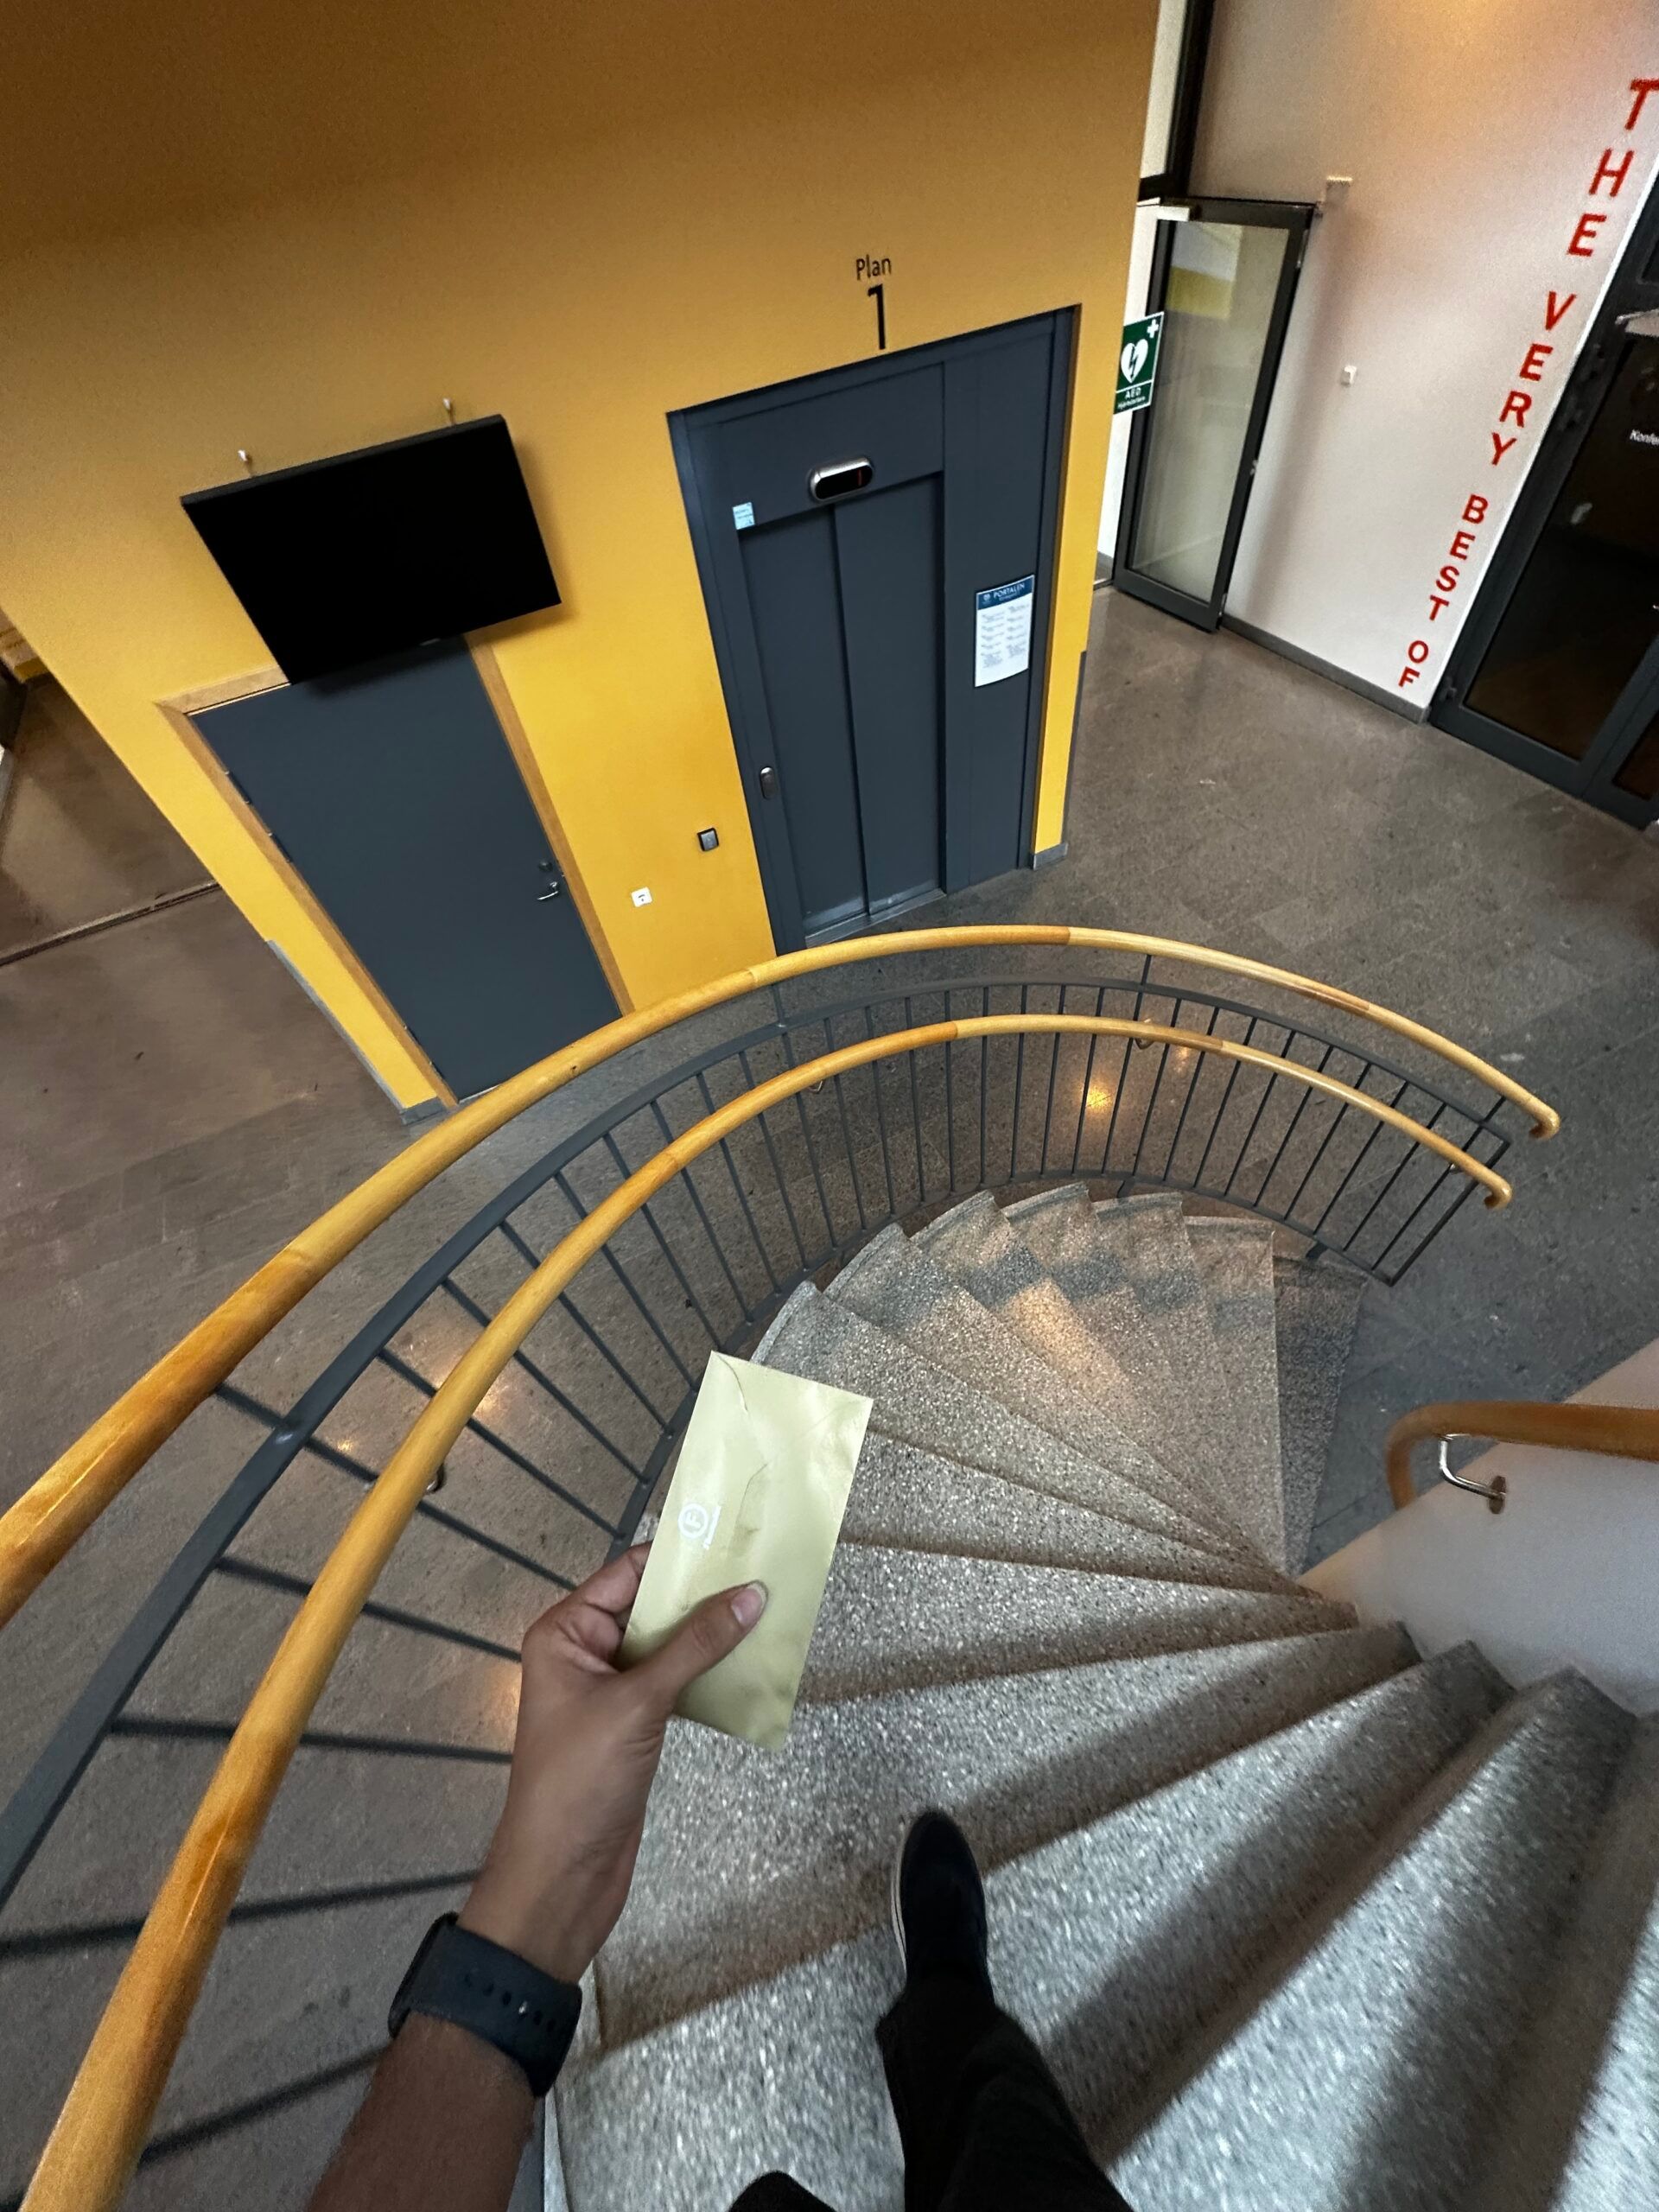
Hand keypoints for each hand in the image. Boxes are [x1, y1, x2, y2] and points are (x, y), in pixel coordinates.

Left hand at [458, 1545, 765, 1983]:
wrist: (563, 1874)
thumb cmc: (582, 1779)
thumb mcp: (639, 1703)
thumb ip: (696, 1646)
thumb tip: (750, 1593)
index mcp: (566, 1633)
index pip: (627, 1574)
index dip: (679, 1557)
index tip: (734, 1539)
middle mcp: (585, 1653)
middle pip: (651, 1608)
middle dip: (704, 1596)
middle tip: (764, 1572)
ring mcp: (610, 1691)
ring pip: (669, 1647)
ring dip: (712, 1636)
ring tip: (769, 1612)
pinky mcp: (634, 1725)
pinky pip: (676, 1683)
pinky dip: (709, 1674)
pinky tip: (751, 1665)